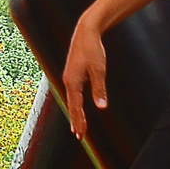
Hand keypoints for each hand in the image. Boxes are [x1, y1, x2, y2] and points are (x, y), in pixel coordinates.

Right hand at [60, 10, 108, 138]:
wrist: (86, 32)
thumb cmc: (93, 49)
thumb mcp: (99, 69)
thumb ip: (99, 89)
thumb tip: (101, 107)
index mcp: (73, 82)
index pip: (76, 107)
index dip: (79, 121)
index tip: (81, 134)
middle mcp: (68, 81)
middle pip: (72, 106)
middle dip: (76, 121)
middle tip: (79, 136)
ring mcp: (69, 77)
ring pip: (71, 100)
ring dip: (75, 113)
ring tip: (77, 126)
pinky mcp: (72, 73)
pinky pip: (73, 93)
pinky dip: (75, 103)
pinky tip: (77, 106)